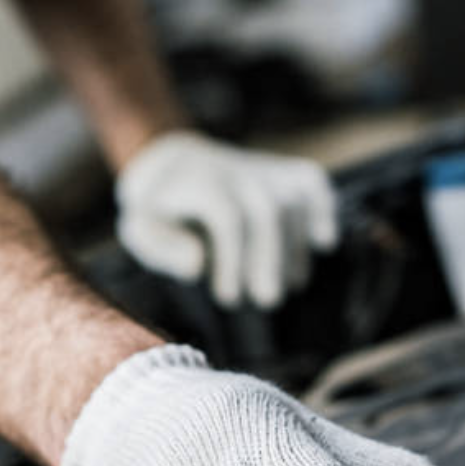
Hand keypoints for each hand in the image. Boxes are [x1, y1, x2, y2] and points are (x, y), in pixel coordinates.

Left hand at [115, 131, 338, 309]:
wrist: (174, 165)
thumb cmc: (158, 209)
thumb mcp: (139, 228)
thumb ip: (161, 246)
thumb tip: (197, 265)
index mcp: (198, 182)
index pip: (226, 218)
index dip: (232, 260)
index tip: (227, 297)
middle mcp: (234, 169)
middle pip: (265, 210)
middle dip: (269, 259)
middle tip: (266, 300)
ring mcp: (262, 168)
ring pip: (291, 200)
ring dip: (294, 248)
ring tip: (288, 285)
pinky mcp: (282, 171)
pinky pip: (311, 181)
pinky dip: (324, 208)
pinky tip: (323, 243)